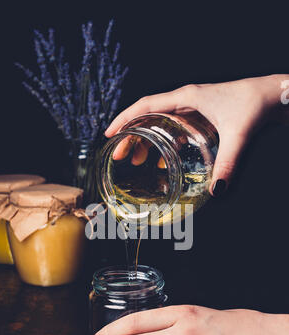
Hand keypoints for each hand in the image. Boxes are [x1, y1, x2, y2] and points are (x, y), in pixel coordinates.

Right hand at [105, 74, 288, 194]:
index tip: (110, 134)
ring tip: (136, 161)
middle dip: (132, 135)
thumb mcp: (238, 135)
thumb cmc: (254, 104)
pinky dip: (164, 144)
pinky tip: (161, 161)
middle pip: (148, 116)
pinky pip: (174, 130)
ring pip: (160, 124)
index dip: (125, 119)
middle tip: (121, 155)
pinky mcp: (201, 117)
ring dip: (146, 140)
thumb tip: (217, 191)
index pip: (145, 106)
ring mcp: (193, 108)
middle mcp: (186, 101)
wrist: (274, 95)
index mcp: (186, 97)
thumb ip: (227, 163)